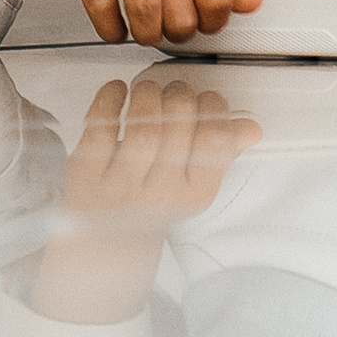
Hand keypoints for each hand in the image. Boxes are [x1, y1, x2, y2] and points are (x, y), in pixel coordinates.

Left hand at [29, 71, 261, 321]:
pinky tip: (117, 91)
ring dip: (148, 93)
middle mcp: (159, 193)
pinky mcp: (85, 174)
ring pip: (143, 125)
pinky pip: (100, 126)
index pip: (216, 138)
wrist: (105, 245)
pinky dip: (109, 98)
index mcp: (193, 195)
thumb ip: (222, 152)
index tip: (205, 99)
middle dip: (179, 94)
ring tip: (147, 90)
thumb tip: (251, 126)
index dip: (214, 107)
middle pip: (179, 122)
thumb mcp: (191, 185)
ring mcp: (119, 185)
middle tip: (174, 93)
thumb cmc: (153, 204)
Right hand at [34, 0, 263, 43]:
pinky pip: (101, 7)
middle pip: (180, 11)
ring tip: (149, 29)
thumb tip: (251, 2)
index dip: (214, 21)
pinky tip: (119, 26)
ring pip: (144, 11)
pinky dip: (112, 29)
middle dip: (179, 32)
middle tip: (174, 28)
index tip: (206, 23)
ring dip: (148, 34)